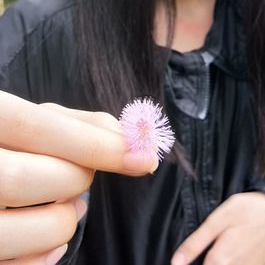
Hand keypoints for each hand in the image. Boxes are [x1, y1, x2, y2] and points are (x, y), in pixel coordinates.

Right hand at [0, 91, 156, 263]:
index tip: (144, 158)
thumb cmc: (13, 141)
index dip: (99, 145)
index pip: (39, 127)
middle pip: (45, 178)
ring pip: (47, 224)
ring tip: (61, 202)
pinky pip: (29, 263)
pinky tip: (40, 225)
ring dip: (69, 215)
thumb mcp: (38, 120)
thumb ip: (84, 125)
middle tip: (79, 173)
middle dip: (80, 177)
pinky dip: (49, 248)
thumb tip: (130, 142)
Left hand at [171, 192, 264, 264]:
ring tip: (213, 248)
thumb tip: (176, 262)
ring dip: (214, 261)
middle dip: (204, 261)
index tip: (180, 262)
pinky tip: (225, 252)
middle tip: (198, 250)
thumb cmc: (245, 210)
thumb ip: (196, 242)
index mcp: (222, 259)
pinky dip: (226, 262)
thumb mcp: (217, 219)